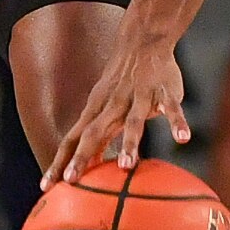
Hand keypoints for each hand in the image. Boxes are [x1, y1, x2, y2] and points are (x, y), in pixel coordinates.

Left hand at [42, 35, 189, 185]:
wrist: (142, 42)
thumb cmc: (120, 83)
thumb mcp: (102, 108)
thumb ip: (96, 135)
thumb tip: (86, 166)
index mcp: (97, 111)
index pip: (72, 140)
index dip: (60, 162)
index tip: (46, 186)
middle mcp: (113, 106)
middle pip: (94, 134)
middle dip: (81, 157)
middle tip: (72, 181)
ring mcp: (138, 98)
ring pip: (133, 122)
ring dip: (129, 143)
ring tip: (126, 166)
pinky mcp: (163, 92)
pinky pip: (171, 108)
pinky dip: (177, 122)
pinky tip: (183, 139)